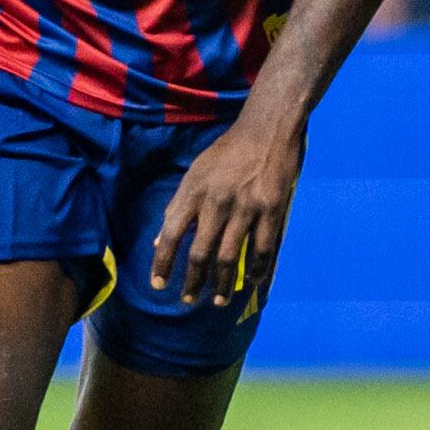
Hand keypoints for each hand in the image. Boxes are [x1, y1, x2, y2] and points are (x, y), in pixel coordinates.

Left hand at [149, 105, 303, 308]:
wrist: (266, 128)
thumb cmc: (228, 150)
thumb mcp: (195, 172)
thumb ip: (179, 206)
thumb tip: (160, 240)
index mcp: (194, 190)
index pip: (171, 234)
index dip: (162, 262)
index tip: (158, 285)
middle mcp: (216, 201)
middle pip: (200, 252)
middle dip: (192, 281)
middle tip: (187, 300)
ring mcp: (246, 207)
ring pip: (230, 257)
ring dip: (222, 284)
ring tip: (217, 300)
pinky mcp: (272, 209)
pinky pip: (262, 249)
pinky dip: (256, 270)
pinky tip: (251, 282)